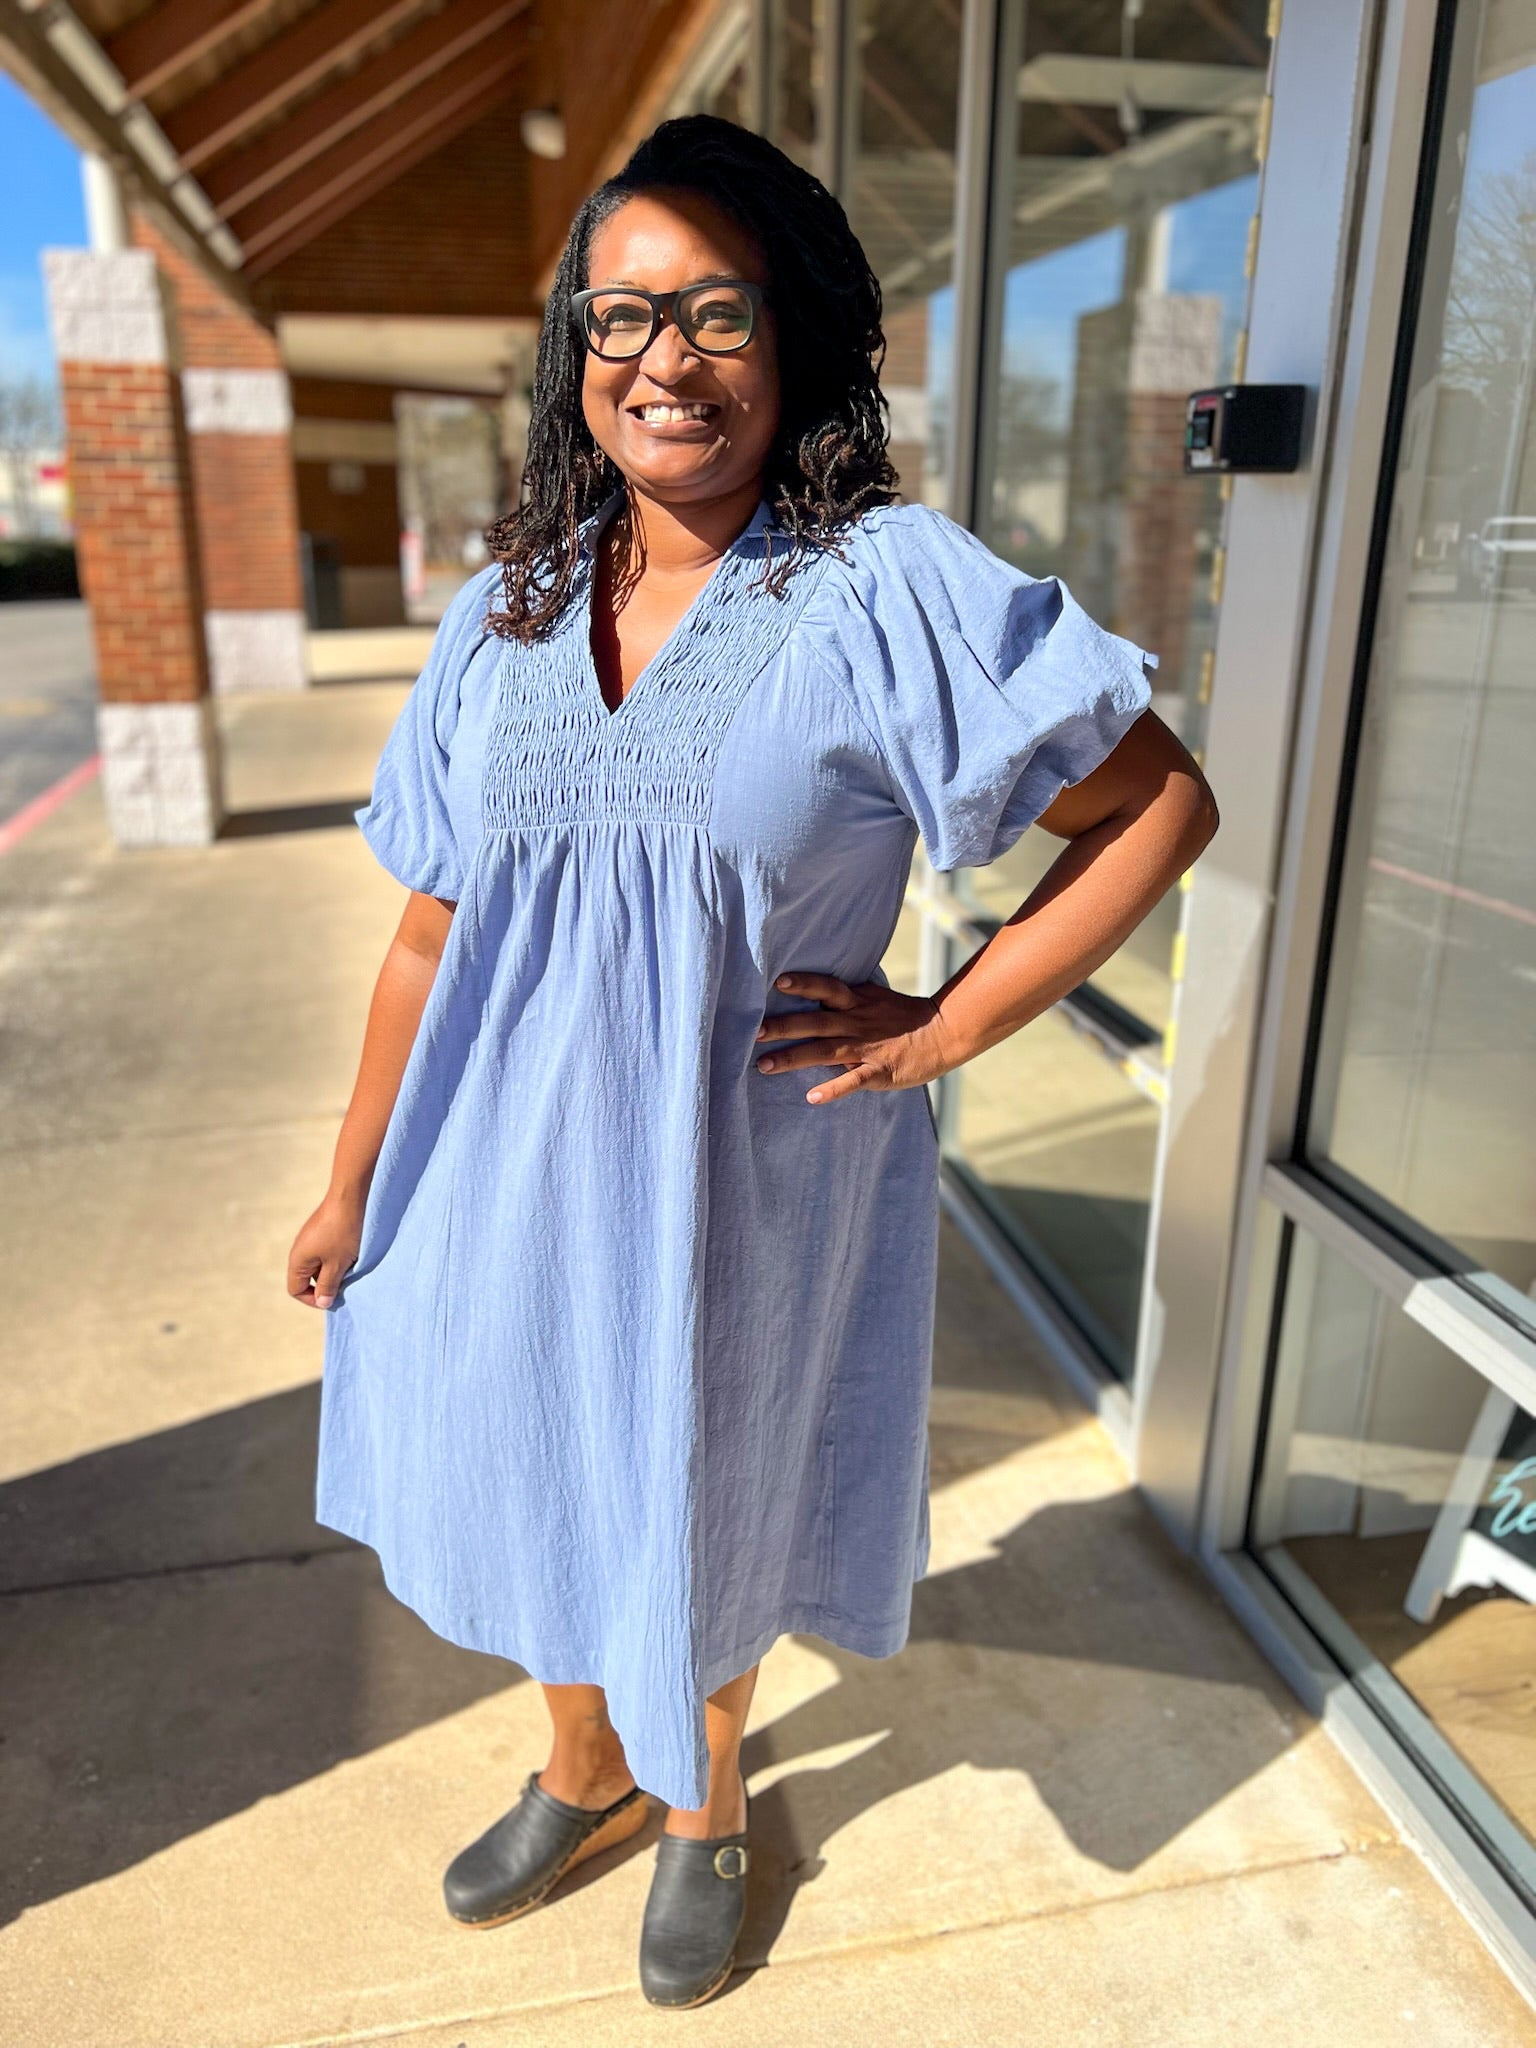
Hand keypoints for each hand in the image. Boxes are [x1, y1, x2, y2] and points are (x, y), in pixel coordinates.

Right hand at [287, 1190, 364, 1310]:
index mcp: (297, 1259)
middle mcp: (300, 1249)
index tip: (334, 1297)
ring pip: (320, 1265)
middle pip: (308, 1278)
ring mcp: (311, 1238)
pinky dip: (339, 1257)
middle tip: (347, 1282)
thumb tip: (322, 1302)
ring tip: (352, 1266)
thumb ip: (328, 1285)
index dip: (313, 1299)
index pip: (296, 1289)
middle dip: (327, 1284)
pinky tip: (353, 1252)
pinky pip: (327, 1252)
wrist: (351, 1196)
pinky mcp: (323, 1230)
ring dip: (335, 1270)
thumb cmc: (343, 1233)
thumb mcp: (337, 1265)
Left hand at [754, 971, 965, 1105]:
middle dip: (783, 1026)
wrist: (943, 1033)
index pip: (826, 988)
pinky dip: (833, 1089)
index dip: (804, 984)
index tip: (777, 982)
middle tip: (754, 1031)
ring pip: (824, 1052)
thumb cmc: (903, 1016)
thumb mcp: (874, 997)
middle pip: (815, 1022)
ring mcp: (867, 1048)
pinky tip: (812, 1098)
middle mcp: (857, 1022)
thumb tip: (815, 988)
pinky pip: (853, 1081)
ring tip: (764, 1066)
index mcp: (857, 1002)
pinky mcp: (879, 1071)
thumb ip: (846, 995)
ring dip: (793, 1058)